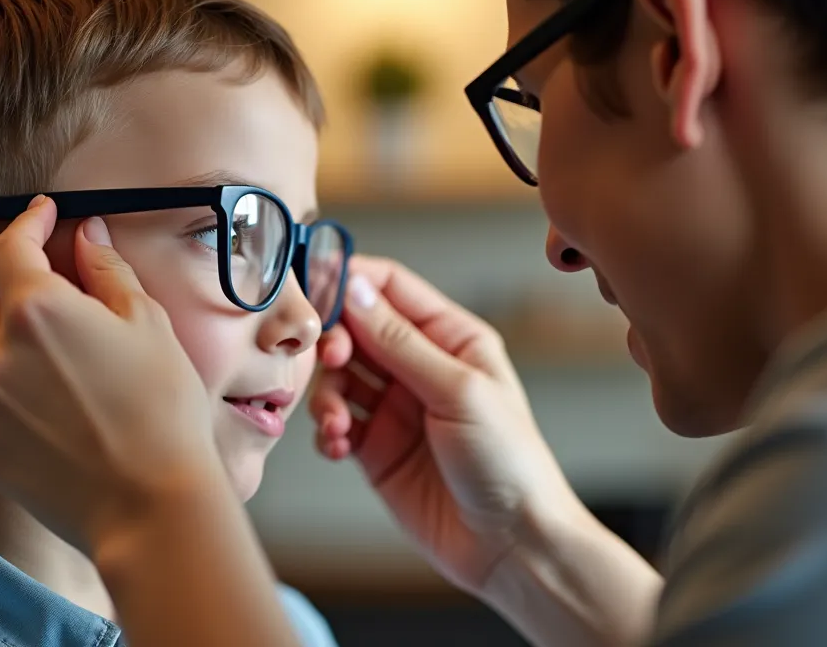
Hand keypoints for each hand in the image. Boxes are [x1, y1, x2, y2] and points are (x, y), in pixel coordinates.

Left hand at [0, 195, 221, 552]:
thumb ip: (107, 273)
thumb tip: (85, 237)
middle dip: (25, 290)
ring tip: (77, 373)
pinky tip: (65, 415)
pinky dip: (18, 397)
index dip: (27, 223)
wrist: (150, 505)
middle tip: (70, 301)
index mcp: (36, 310)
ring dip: (21, 348)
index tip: (44, 215)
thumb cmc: (162, 410)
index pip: (10, 247)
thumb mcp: (148, 325)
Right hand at [310, 256, 588, 594]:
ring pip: (338, 378)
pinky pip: (335, 424)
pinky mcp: (377, 449)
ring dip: (327, 395)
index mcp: (452, 338)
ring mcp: (397, 408)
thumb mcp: (457, 390)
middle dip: (333, 342)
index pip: (390, 288)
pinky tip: (338, 446)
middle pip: (355, 329)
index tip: (315, 288)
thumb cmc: (508, 463)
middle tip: (330, 361)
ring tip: (337, 424)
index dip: (349, 282)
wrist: (512, 545)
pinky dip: (327, 430)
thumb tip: (354, 289)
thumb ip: (400, 340)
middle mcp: (421, 367)